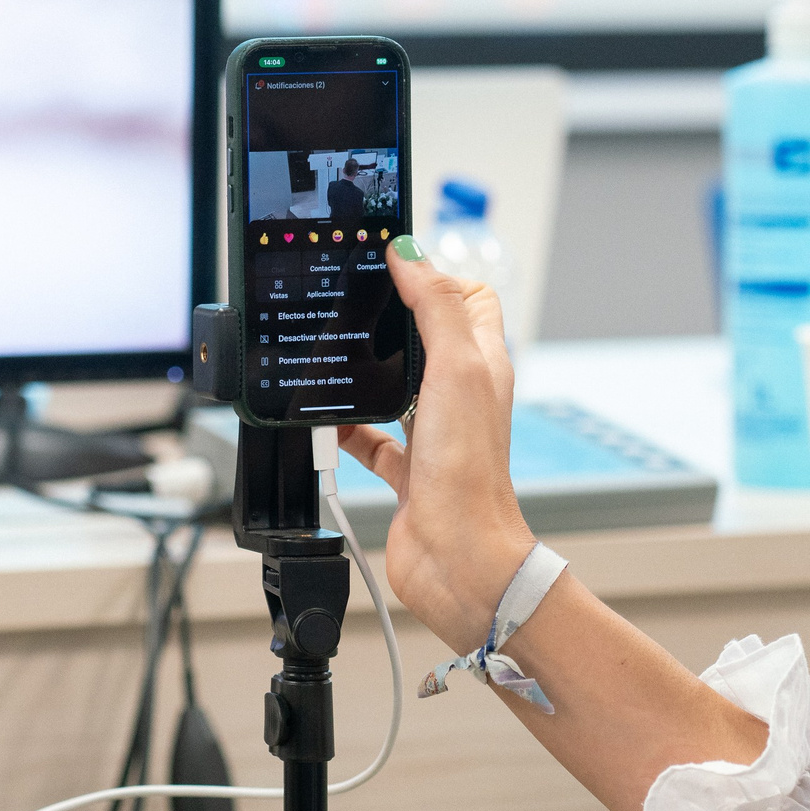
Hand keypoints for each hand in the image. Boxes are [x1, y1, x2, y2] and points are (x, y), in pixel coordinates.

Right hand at [339, 240, 536, 651]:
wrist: (459, 559)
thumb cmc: (469, 473)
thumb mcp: (455, 369)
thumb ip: (434, 307)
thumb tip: (410, 252)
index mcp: (482, 364)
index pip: (470, 299)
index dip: (437, 277)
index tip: (395, 265)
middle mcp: (461, 397)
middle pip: (428, 338)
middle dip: (393, 320)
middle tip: (357, 303)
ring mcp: (434, 434)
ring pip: (398, 386)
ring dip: (368, 372)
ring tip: (337, 355)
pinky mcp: (408, 472)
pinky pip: (372, 438)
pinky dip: (347, 427)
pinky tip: (327, 421)